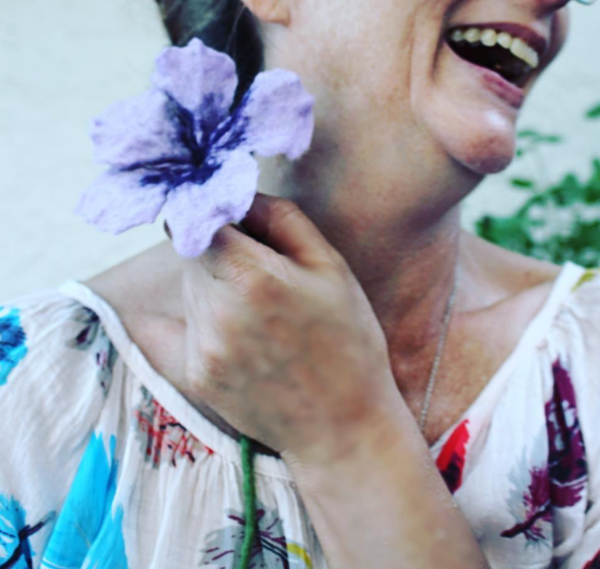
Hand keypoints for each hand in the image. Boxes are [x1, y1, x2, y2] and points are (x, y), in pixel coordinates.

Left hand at [172, 193, 398, 466]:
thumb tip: (240, 197)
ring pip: (189, 288)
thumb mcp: (332, 267)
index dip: (214, 212)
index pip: (199, 220)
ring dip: (213, 283)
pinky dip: (209, 316)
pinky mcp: (195, 374)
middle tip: (260, 265)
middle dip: (217, 248)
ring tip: (260, 306)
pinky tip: (247, 334)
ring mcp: (201, 348)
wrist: (343, 427)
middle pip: (191, 253)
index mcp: (252, 278)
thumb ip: (281, 218)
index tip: (231, 216)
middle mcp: (216, 313)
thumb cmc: (348, 342)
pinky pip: (186, 323)